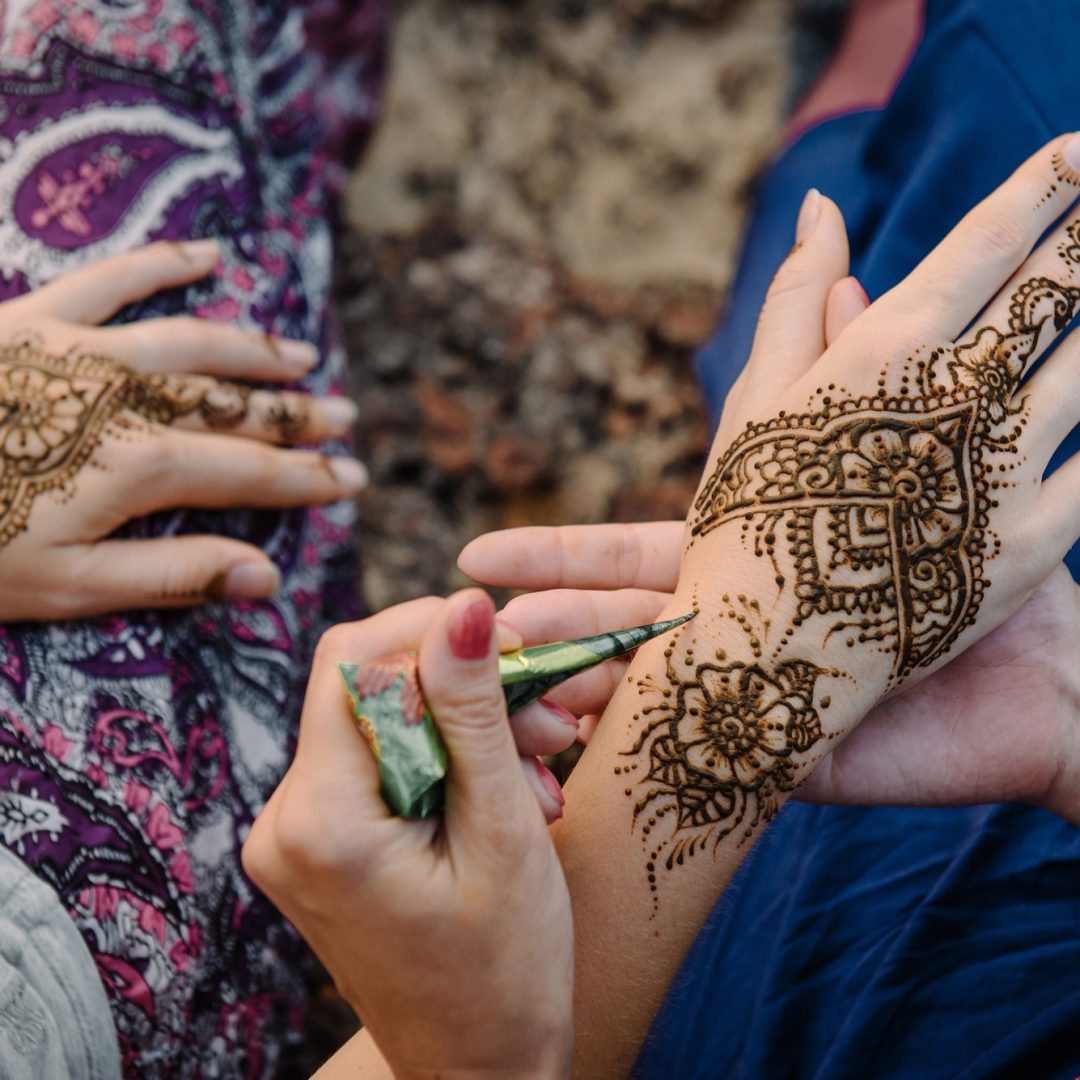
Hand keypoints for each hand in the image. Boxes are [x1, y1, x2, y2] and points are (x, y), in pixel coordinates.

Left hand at [0, 240, 368, 619]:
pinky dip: (162, 265)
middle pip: (234, 403)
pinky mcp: (33, 318)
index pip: (249, 471)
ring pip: (193, 342)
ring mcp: (80, 350)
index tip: (353, 481)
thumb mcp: (67, 587)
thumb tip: (266, 576)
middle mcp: (125, 398)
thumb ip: (172, 577)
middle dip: (297, 416)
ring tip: (303, 359)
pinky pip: (110, 279)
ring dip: (254, 352)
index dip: (307, 478)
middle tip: (346, 421)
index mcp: (137, 467)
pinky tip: (207, 255)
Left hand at [242, 591, 573, 1078]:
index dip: (431, 631)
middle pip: (364, 686)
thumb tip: (466, 603)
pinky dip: (442, 753)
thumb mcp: (503, 831)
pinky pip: (377, 759)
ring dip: (461, 719)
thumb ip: (475, 711)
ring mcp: (295, 835)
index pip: (352, 662)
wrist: (477, 1069)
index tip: (513, 643)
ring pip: (377, 718)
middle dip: (459, 681)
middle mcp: (284, 822)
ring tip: (540, 758)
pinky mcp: (318, 842)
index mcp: (320, 822)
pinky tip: (502, 781)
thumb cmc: (506, 971)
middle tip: (546, 712)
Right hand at [463, 134, 1079, 825]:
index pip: (630, 555)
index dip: (555, 555)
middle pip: (622, 627)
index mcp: (748, 564)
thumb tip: (842, 242)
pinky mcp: (793, 758)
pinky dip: (648, 745)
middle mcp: (740, 630)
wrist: (1043, 685)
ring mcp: (761, 694)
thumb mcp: (893, 445)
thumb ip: (853, 358)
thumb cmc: (970, 559)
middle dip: (549, 623)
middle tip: (475, 629)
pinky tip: (589, 745)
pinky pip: (707, 750)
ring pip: (650, 689)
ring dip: (581, 685)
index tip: (477, 558)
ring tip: (517, 696)